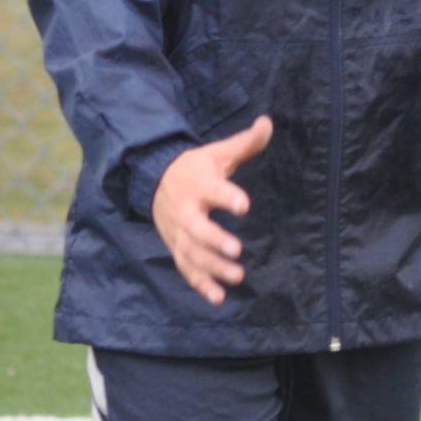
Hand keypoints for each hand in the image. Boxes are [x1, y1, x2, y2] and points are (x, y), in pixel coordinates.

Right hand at [151, 116, 271, 306]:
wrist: (152, 180)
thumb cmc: (194, 168)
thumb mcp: (217, 153)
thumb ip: (244, 143)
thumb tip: (267, 122)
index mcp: (198, 185)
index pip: (212, 190)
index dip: (227, 197)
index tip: (244, 205)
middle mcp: (185, 211)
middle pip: (196, 228)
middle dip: (214, 240)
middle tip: (236, 250)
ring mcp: (178, 233)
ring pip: (192, 253)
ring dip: (212, 268)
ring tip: (237, 276)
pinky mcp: (176, 248)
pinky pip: (186, 269)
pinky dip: (201, 284)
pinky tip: (219, 298)